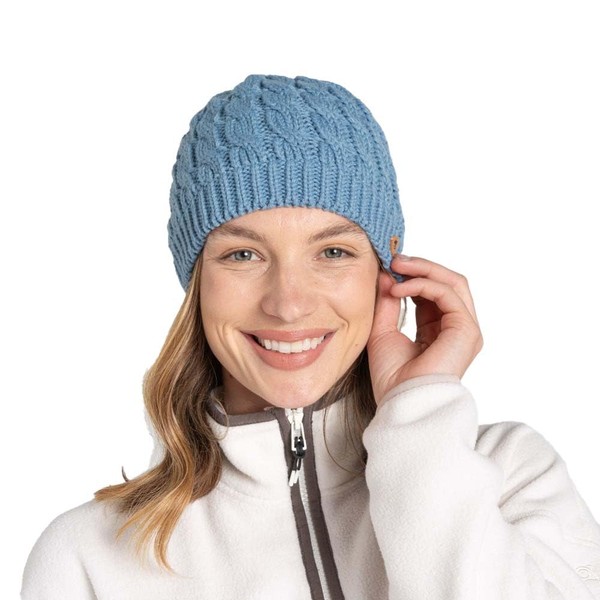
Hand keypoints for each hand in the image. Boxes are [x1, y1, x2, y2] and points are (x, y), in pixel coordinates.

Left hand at [367, 254, 483, 404]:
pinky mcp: (466, 330)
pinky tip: (399, 288)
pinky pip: (447, 293)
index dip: (414, 275)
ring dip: (423, 269)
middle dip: (421, 266)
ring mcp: (465, 329)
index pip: (434, 291)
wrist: (400, 404)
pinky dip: (422, 284)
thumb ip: (387, 303)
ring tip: (396, 266)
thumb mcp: (383, 331)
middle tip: (395, 259)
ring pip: (452, 282)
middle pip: (448, 282)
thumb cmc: (393, 378)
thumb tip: (387, 275)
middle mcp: (457, 328)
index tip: (390, 267)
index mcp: (439, 329)